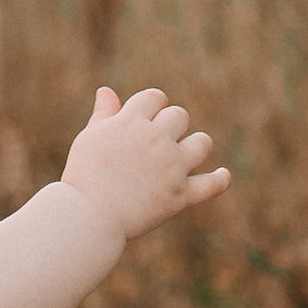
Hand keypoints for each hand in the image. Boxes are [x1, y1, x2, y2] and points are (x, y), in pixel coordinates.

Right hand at [61, 85, 229, 243]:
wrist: (90, 216)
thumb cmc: (84, 177)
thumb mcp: (89, 139)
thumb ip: (103, 115)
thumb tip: (106, 91)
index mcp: (131, 121)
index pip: (155, 98)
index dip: (153, 105)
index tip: (149, 116)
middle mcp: (156, 139)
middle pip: (179, 116)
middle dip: (171, 124)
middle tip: (160, 140)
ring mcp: (172, 167)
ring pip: (201, 143)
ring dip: (195, 145)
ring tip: (185, 154)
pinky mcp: (180, 195)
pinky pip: (210, 185)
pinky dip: (219, 180)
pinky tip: (223, 176)